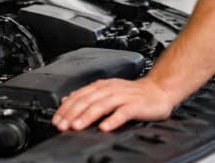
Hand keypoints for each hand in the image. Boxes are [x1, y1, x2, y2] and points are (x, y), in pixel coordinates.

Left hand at [52, 77, 175, 131]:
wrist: (157, 90)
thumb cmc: (131, 94)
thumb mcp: (106, 91)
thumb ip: (87, 96)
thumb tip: (66, 100)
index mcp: (101, 86)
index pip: (79, 96)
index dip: (66, 109)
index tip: (57, 120)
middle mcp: (110, 89)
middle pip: (87, 100)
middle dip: (72, 114)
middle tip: (63, 125)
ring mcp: (123, 96)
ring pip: (102, 105)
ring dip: (87, 116)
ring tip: (77, 126)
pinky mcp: (135, 105)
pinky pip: (123, 112)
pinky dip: (113, 120)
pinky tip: (105, 127)